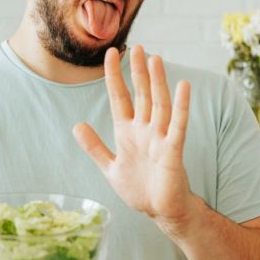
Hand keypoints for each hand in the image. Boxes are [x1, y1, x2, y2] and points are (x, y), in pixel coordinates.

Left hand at [73, 45, 195, 236]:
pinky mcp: (173, 151)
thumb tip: (76, 125)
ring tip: (155, 59)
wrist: (160, 212)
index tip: (110, 54)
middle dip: (137, 72)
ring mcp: (160, 139)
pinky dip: (182, 107)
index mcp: (128, 132)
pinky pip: (178, 126)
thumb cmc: (139, 189)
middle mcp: (145, 130)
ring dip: (157, 82)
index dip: (114, 76)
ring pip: (159, 104)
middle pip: (141, 95)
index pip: (120, 98)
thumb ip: (94, 147)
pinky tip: (183, 87)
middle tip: (137, 46)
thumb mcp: (110, 167)